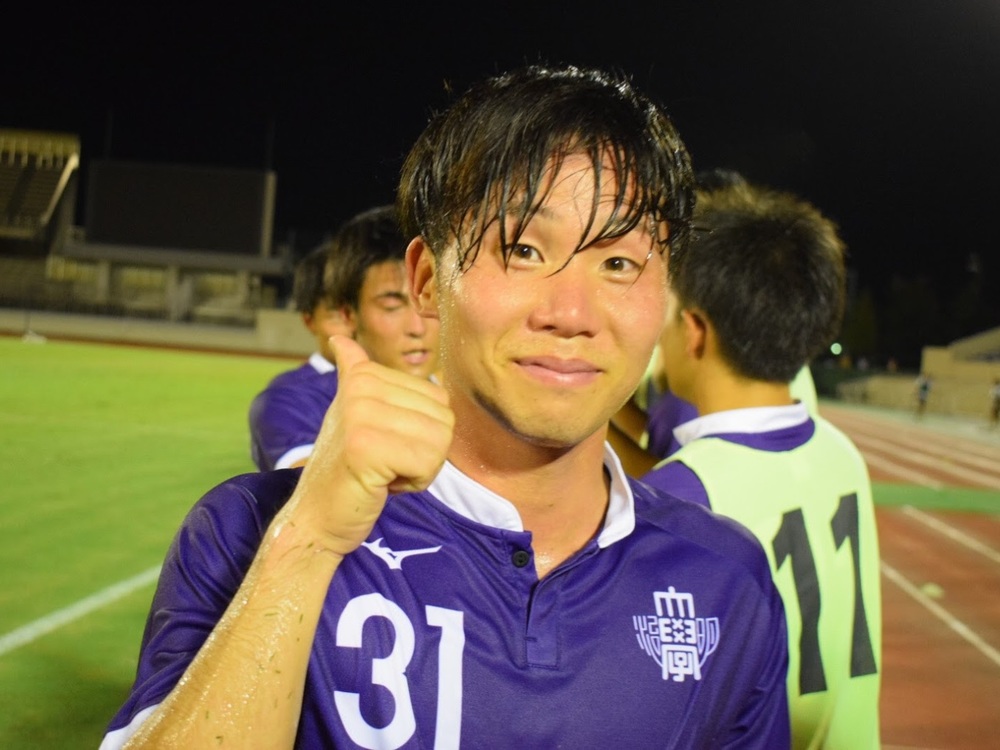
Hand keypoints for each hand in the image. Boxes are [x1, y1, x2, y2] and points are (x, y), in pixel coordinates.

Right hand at [289, 335, 453, 556]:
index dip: (423, 432)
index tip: (385, 444)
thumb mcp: (352, 413)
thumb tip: (341, 339)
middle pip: (444, 419)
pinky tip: (381, 484)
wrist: (317, 517)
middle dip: (425, 451)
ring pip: (439, 442)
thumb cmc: (346, 469)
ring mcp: (361, 414)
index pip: (440, 398)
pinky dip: (414, 483)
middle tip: (384, 463)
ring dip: (420, 468)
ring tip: (382, 472)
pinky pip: (427, 463)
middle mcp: (361, 387)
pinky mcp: (365, 446)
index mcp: (365, 376)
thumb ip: (355, 375)